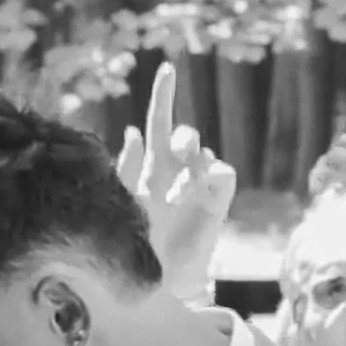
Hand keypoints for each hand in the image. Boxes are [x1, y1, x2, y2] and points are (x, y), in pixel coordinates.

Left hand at [116, 63, 234, 306]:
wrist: (161, 278)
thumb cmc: (139, 242)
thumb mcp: (125, 203)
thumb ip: (127, 168)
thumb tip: (131, 131)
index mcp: (153, 164)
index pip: (158, 121)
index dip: (163, 94)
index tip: (168, 66)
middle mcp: (178, 168)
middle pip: (184, 133)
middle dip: (182, 137)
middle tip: (177, 152)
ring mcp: (200, 181)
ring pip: (200, 150)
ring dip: (188, 164)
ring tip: (177, 194)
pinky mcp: (218, 197)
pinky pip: (220, 171)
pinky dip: (208, 175)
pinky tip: (196, 191)